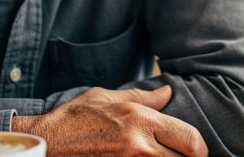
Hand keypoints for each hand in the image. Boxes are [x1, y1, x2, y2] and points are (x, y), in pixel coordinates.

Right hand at [12, 85, 206, 156]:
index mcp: (140, 122)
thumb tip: (168, 92)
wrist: (44, 144)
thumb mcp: (107, 98)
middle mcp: (138, 147)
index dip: (199, 148)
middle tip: (178, 155)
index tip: (195, 149)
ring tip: (162, 156)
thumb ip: (143, 98)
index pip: (191, 140)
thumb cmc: (73, 119)